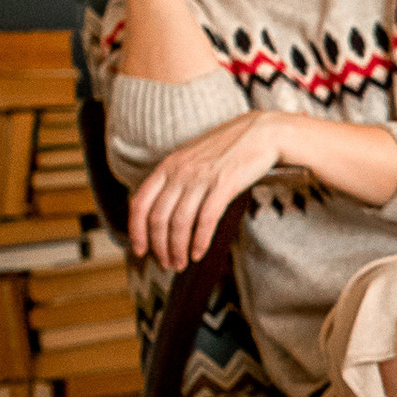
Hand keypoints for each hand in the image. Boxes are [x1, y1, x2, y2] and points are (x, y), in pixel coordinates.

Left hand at [127, 110, 289, 267]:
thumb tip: (165, 210)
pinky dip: (199, 241)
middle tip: (167, 263)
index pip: (140, 202)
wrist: (260, 133)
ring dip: (178, 249)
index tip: (141, 249)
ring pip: (180, 222)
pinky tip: (199, 253)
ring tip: (181, 263)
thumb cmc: (228, 148)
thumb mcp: (192, 158)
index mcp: (168, 166)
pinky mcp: (223, 185)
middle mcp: (179, 172)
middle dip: (160, 247)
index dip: (136, 230)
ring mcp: (201, 178)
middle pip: (158, 218)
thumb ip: (176, 179)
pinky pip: (205, 220)